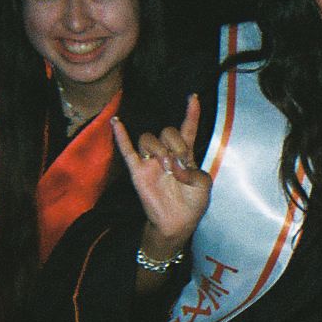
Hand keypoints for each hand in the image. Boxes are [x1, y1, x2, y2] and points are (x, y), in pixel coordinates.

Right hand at [111, 95, 211, 258]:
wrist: (177, 223)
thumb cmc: (192, 204)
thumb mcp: (204, 186)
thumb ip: (195, 172)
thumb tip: (177, 167)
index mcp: (185, 155)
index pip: (188, 128)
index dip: (191, 113)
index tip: (194, 97)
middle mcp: (167, 154)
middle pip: (167, 131)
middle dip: (175, 144)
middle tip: (179, 165)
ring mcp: (150, 161)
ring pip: (149, 139)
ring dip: (159, 150)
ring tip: (166, 168)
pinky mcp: (138, 171)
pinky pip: (127, 150)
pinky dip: (121, 136)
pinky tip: (117, 123)